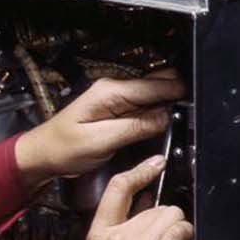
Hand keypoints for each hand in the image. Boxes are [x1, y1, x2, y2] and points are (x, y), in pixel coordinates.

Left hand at [13, 70, 185, 190]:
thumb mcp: (100, 140)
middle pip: (156, 85)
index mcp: (111, 92)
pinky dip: (156, 114)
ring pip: (152, 96)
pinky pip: (144, 107)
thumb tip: (164, 118)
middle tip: (192, 115)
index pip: (153, 86)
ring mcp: (116, 99)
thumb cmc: (64, 148)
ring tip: (182, 120)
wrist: (43, 154)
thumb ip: (134, 127)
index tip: (195, 102)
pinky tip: (163, 124)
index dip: (176, 93)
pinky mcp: (117, 111)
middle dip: (175, 97)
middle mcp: (115, 90)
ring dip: (167, 106)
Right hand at [76, 154, 194, 239]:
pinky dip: (186, 238)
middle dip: (166, 222)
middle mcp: (114, 238)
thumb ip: (121, 234)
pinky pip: (180, 231)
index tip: (156, 162)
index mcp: (97, 236)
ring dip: (177, 232)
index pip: (117, 189)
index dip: (139, 171)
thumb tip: (147, 205)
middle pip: (155, 206)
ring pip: (171, 216)